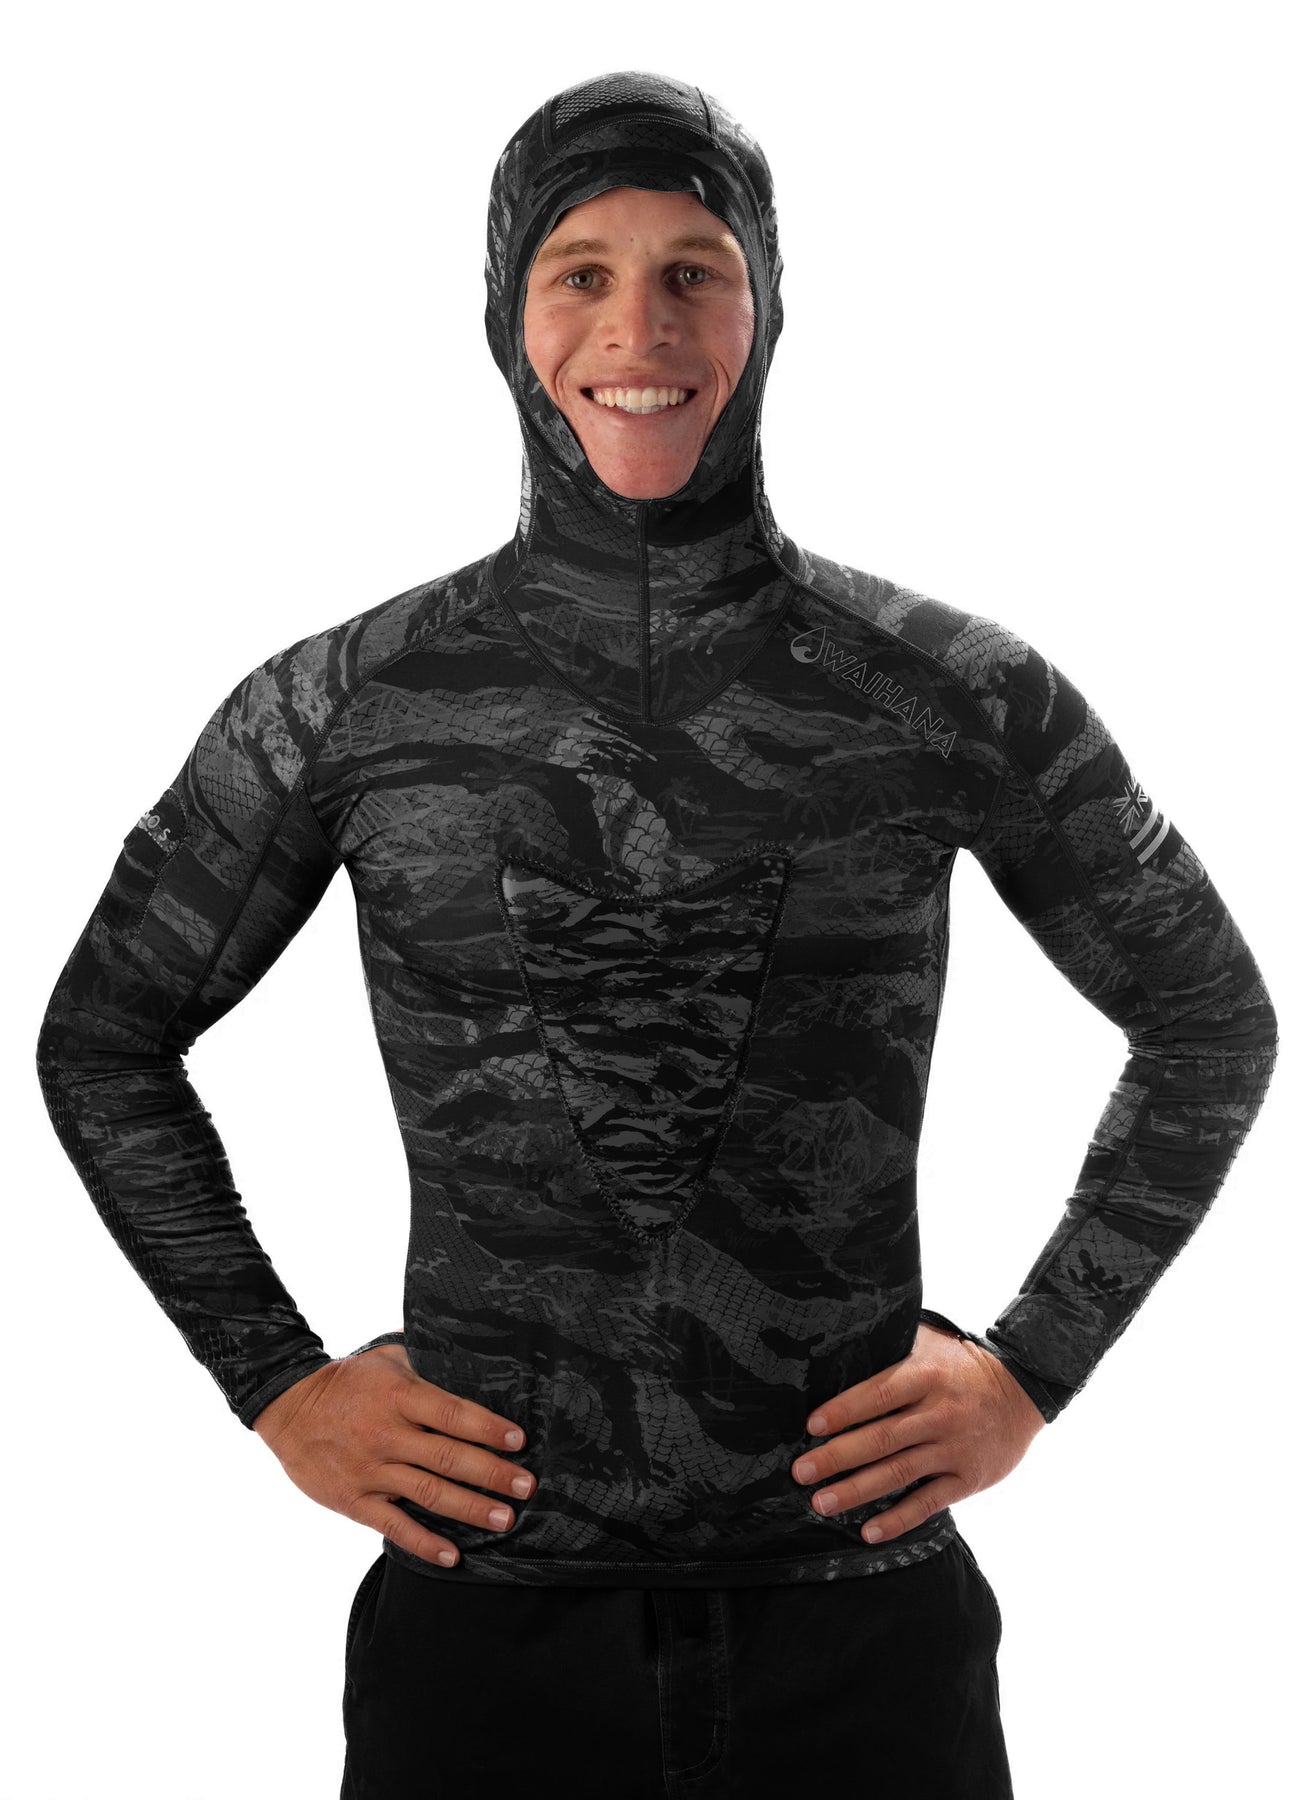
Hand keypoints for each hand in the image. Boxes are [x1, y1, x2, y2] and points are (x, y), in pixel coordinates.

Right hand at [251, 1343, 535, 1567]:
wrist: (287, 1407)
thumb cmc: (347, 1379)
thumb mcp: (385, 1356)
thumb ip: (425, 1355)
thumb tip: (468, 1345)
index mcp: (399, 1396)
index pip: (452, 1414)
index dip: (487, 1428)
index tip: (519, 1440)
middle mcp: (387, 1434)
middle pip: (447, 1457)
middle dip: (491, 1474)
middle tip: (527, 1486)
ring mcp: (370, 1470)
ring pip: (427, 1493)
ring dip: (470, 1508)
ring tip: (505, 1520)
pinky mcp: (354, 1500)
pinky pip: (393, 1526)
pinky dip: (424, 1543)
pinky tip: (452, 1555)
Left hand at [793, 1323, 1045, 1542]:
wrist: (1023, 1389)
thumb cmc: (960, 1364)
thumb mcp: (929, 1342)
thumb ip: (890, 1346)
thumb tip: (837, 1340)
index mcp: (925, 1375)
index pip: (878, 1393)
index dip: (844, 1410)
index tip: (811, 1426)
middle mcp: (939, 1413)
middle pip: (882, 1438)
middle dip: (837, 1457)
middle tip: (800, 1471)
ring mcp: (954, 1447)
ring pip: (899, 1472)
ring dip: (857, 1490)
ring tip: (821, 1503)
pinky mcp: (967, 1477)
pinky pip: (928, 1502)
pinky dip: (898, 1519)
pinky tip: (868, 1532)